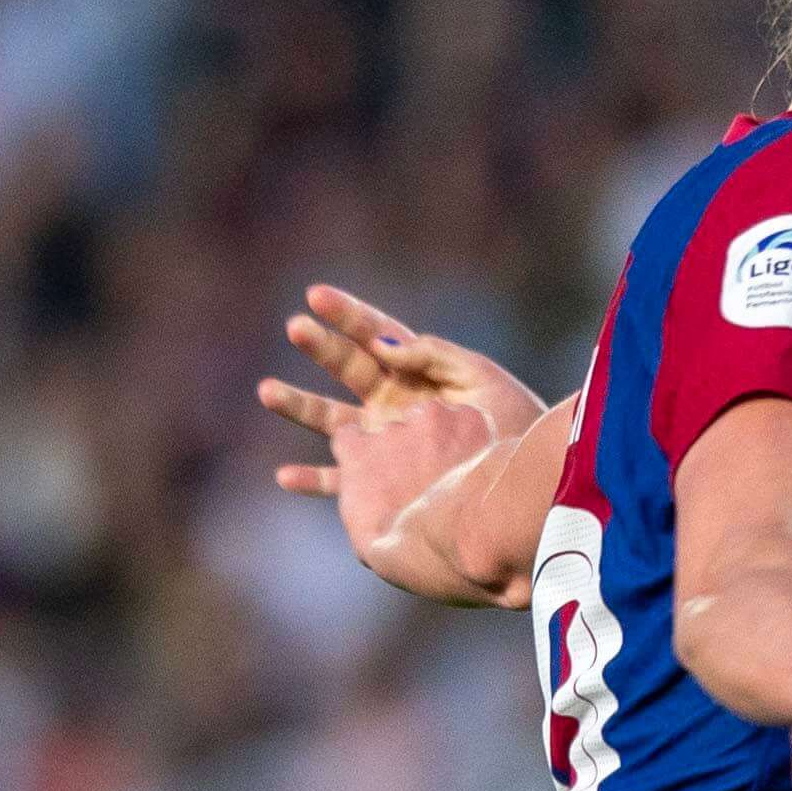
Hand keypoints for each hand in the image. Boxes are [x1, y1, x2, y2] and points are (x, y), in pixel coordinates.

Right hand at [259, 287, 543, 565]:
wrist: (525, 494)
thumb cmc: (513, 432)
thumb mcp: (483, 379)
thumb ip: (435, 355)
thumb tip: (386, 342)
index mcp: (421, 375)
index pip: (377, 334)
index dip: (347, 314)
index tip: (316, 295)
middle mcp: (398, 407)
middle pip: (349, 369)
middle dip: (320, 347)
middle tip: (294, 327)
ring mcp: (389, 445)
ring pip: (332, 422)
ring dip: (299, 406)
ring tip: (266, 390)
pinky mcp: (387, 486)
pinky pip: (342, 483)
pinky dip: (313, 480)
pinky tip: (285, 476)